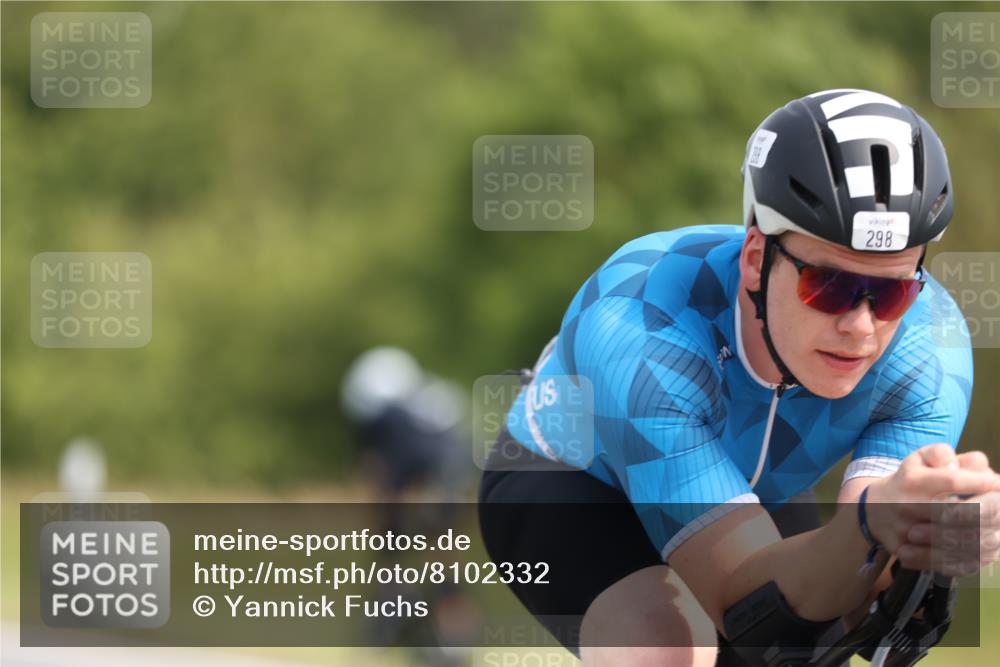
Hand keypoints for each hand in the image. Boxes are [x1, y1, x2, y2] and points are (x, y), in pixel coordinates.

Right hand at [865, 444, 999, 575]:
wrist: (872, 510)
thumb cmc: (908, 481)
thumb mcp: (920, 458)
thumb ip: (943, 454)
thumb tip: (970, 466)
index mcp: (912, 480)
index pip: (952, 481)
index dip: (981, 483)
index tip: (997, 483)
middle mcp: (906, 506)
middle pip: (958, 514)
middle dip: (990, 510)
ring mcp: (906, 532)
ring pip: (957, 542)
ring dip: (987, 537)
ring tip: (996, 530)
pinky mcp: (906, 553)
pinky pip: (947, 562)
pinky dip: (972, 558)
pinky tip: (983, 549)